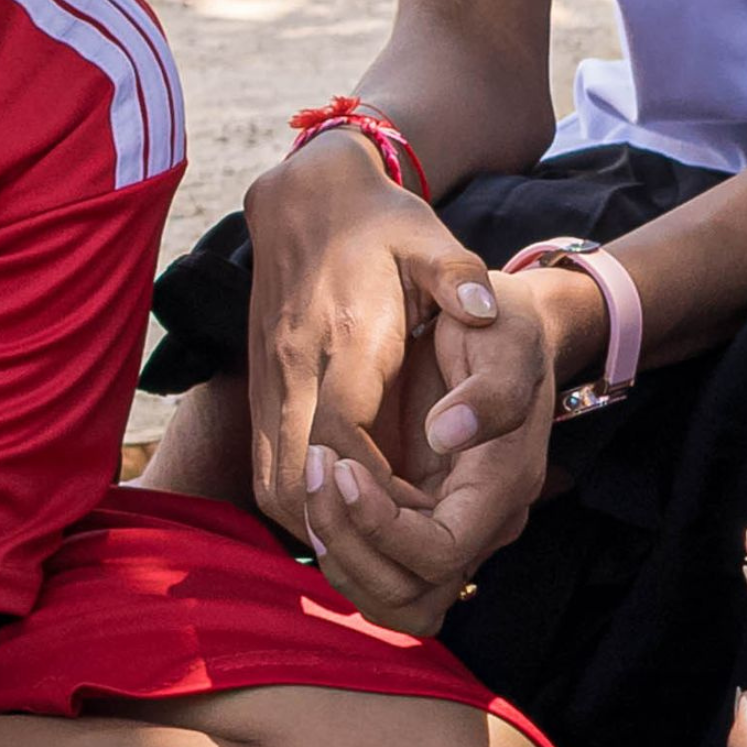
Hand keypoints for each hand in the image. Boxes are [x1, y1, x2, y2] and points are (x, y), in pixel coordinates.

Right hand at [236, 135, 505, 541]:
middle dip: (342, 526)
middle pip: (291, 477)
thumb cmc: (380, 224)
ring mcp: (268, 381)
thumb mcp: (431, 239)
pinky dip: (304, 499)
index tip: (417, 515)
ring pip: (273, 481)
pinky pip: (269, 465)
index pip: (339, 431)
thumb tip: (485, 309)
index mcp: (342, 338)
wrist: (306, 198)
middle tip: (400, 548)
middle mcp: (293, 368)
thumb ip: (460, 276)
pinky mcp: (260, 388)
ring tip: (377, 538)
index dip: (371, 487)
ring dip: (318, 520)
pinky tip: (349, 506)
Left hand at [296, 280, 556, 634]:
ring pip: (394, 598)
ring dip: (341, 557)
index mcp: (504, 485)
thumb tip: (447, 432)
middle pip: (414, 596)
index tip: (339, 466)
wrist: (500, 327)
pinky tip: (318, 489)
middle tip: (316, 474)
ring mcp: (452, 526)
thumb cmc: (501, 327)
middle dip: (351, 549)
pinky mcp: (422, 519)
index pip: (442, 552)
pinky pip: (380, 570)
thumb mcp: (506, 337)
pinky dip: (342, 546)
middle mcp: (482, 521)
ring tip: (312, 484)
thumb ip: (490, 388)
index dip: (382, 526)